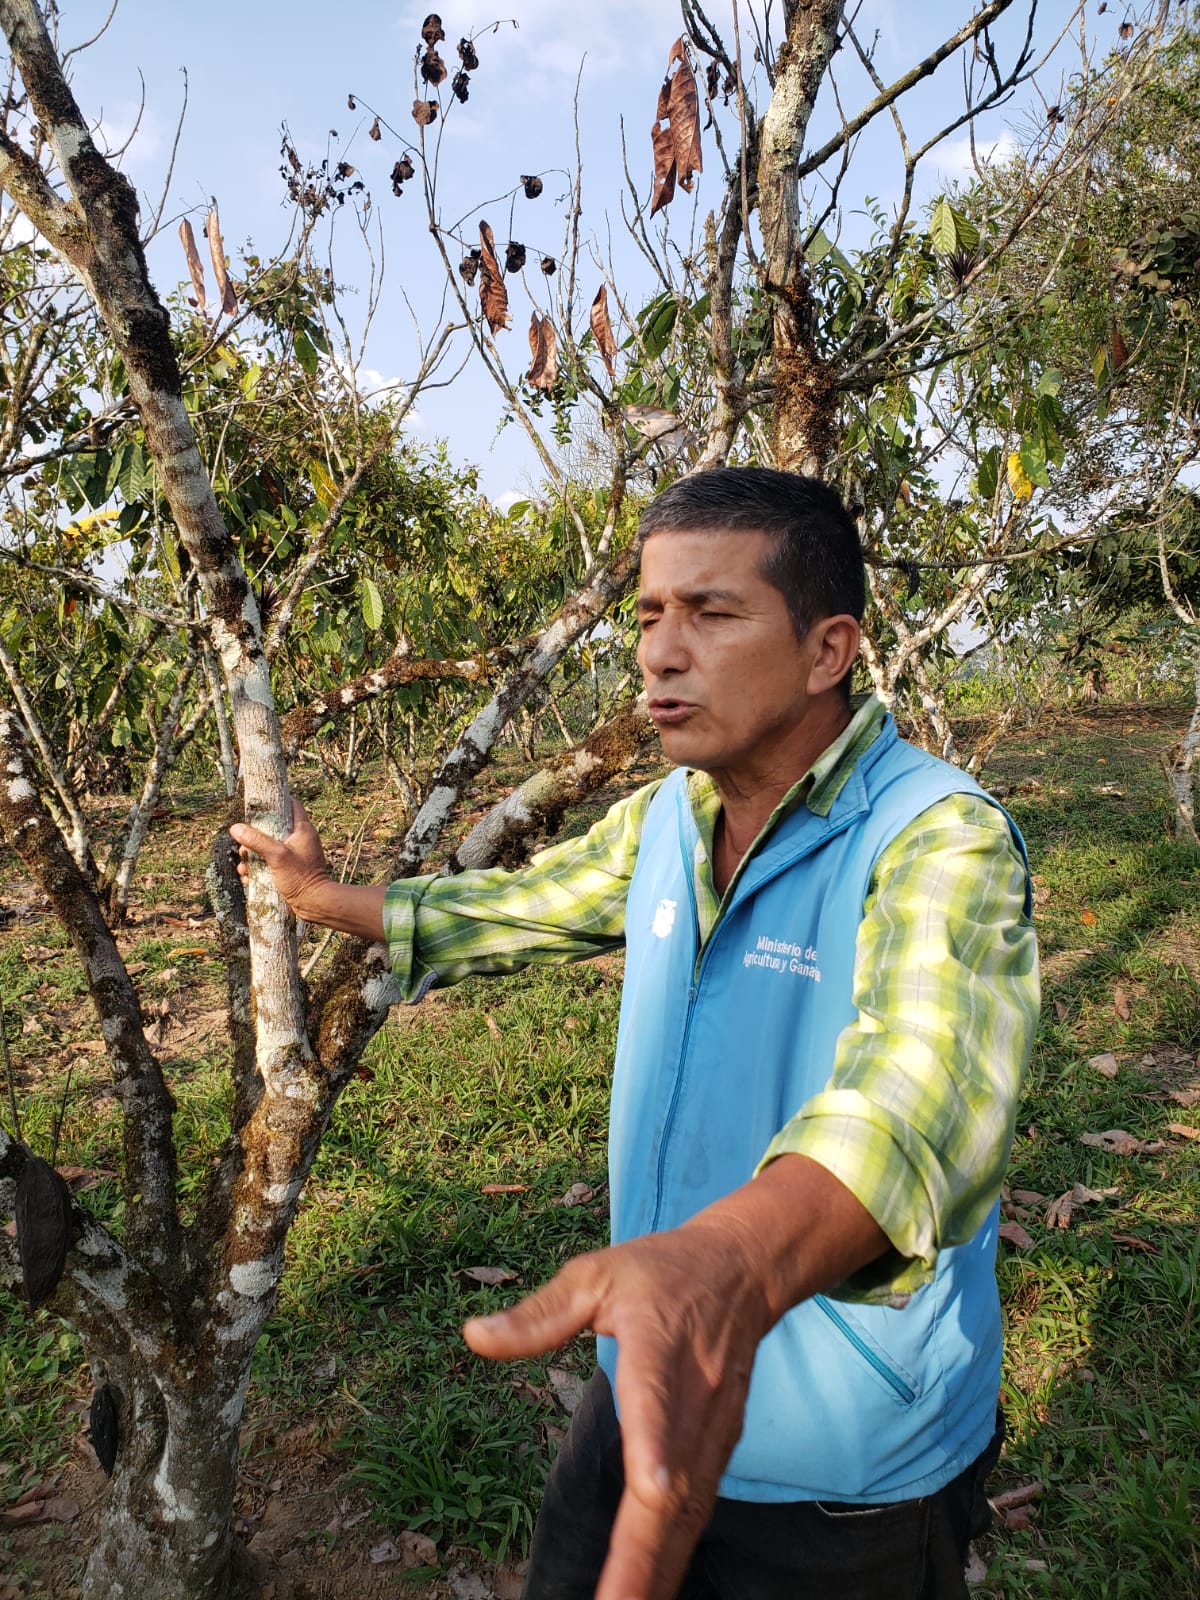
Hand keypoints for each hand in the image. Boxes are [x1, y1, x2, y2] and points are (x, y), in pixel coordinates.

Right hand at [229, 803, 386, 939]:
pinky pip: (268, 865)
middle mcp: (299, 840)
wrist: (315, 905)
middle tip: (244, 847)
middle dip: (254, 837)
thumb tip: (235, 828)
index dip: (276, 800)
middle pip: (272, 829)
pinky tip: (247, 878)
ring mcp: (294, 856)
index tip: (258, 802)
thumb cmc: (301, 878)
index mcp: (303, 830)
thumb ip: (257, 841)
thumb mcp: (277, 856)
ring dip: (252, 857)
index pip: (292, 805)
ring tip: (243, 866)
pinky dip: (257, 870)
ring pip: (267, 849)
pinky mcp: (288, 870)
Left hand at [464, 1213, 772, 1599]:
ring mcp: (713, 1427)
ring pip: (689, 1510)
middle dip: (644, 1552)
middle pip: (674, 1481)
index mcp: (658, 1343)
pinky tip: (649, 1592)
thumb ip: (539, 1313)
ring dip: (659, 1568)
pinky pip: (698, 1511)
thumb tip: (474, 1337)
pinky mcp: (720, 1448)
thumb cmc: (659, 1272)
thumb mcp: (594, 1274)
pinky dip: (674, 1556)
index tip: (652, 1490)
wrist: (740, 1268)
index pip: (655, 1396)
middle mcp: (693, 1394)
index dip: (653, 1443)